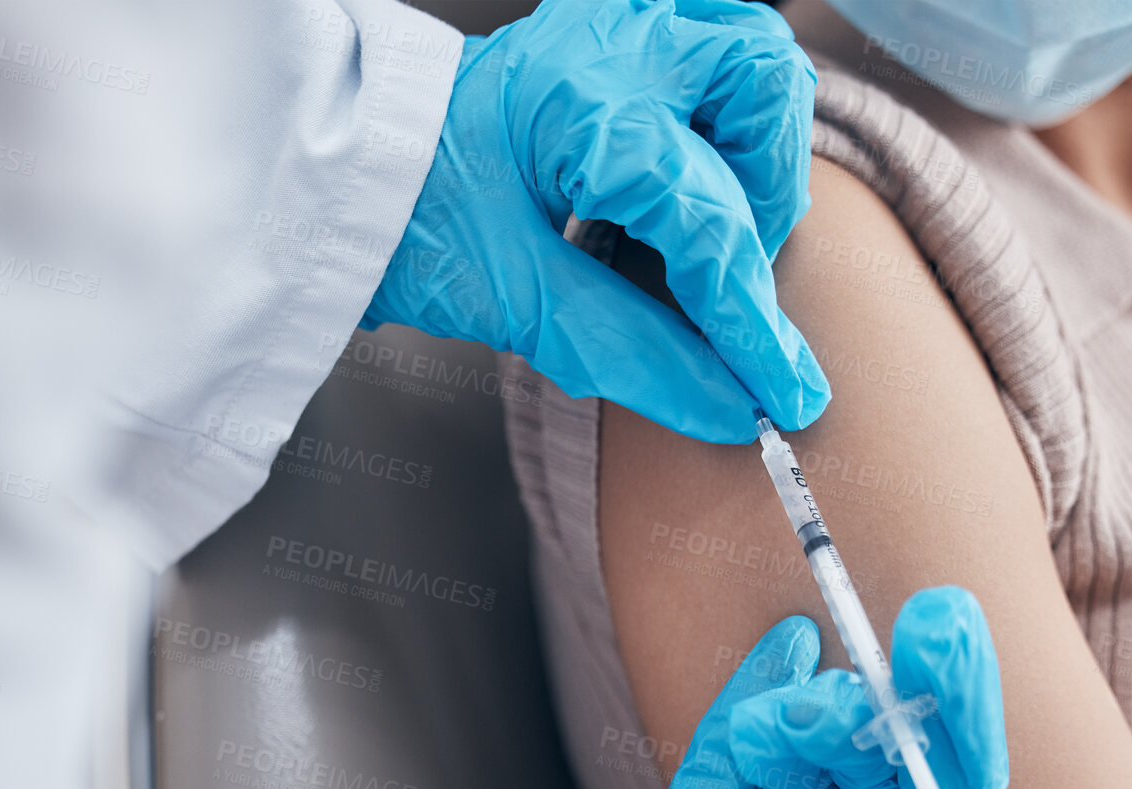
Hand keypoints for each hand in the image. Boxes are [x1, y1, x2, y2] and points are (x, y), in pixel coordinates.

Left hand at [362, 0, 830, 440]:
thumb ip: (632, 352)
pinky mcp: (612, 36)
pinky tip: (698, 169)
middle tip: (728, 269)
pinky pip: (712, 44)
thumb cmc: (407, 218)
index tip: (787, 398)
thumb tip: (733, 408)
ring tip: (713, 218)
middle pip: (765, 88)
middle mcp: (613, 42)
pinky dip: (727, 111)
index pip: (707, 225)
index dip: (753, 327)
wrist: (343, 165)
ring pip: (751, 54)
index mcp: (581, 104)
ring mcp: (614, 25)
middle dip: (769, 194)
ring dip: (758, 144)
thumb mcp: (514, 298)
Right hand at [528, 588, 1011, 788]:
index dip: (958, 710)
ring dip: (812, 720)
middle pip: (879, 765)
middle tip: (877, 678)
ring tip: (805, 725)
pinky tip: (784, 652)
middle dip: (883, 711)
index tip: (949, 630)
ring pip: (805, 758)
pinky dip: (749, 702)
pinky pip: (724, 763)